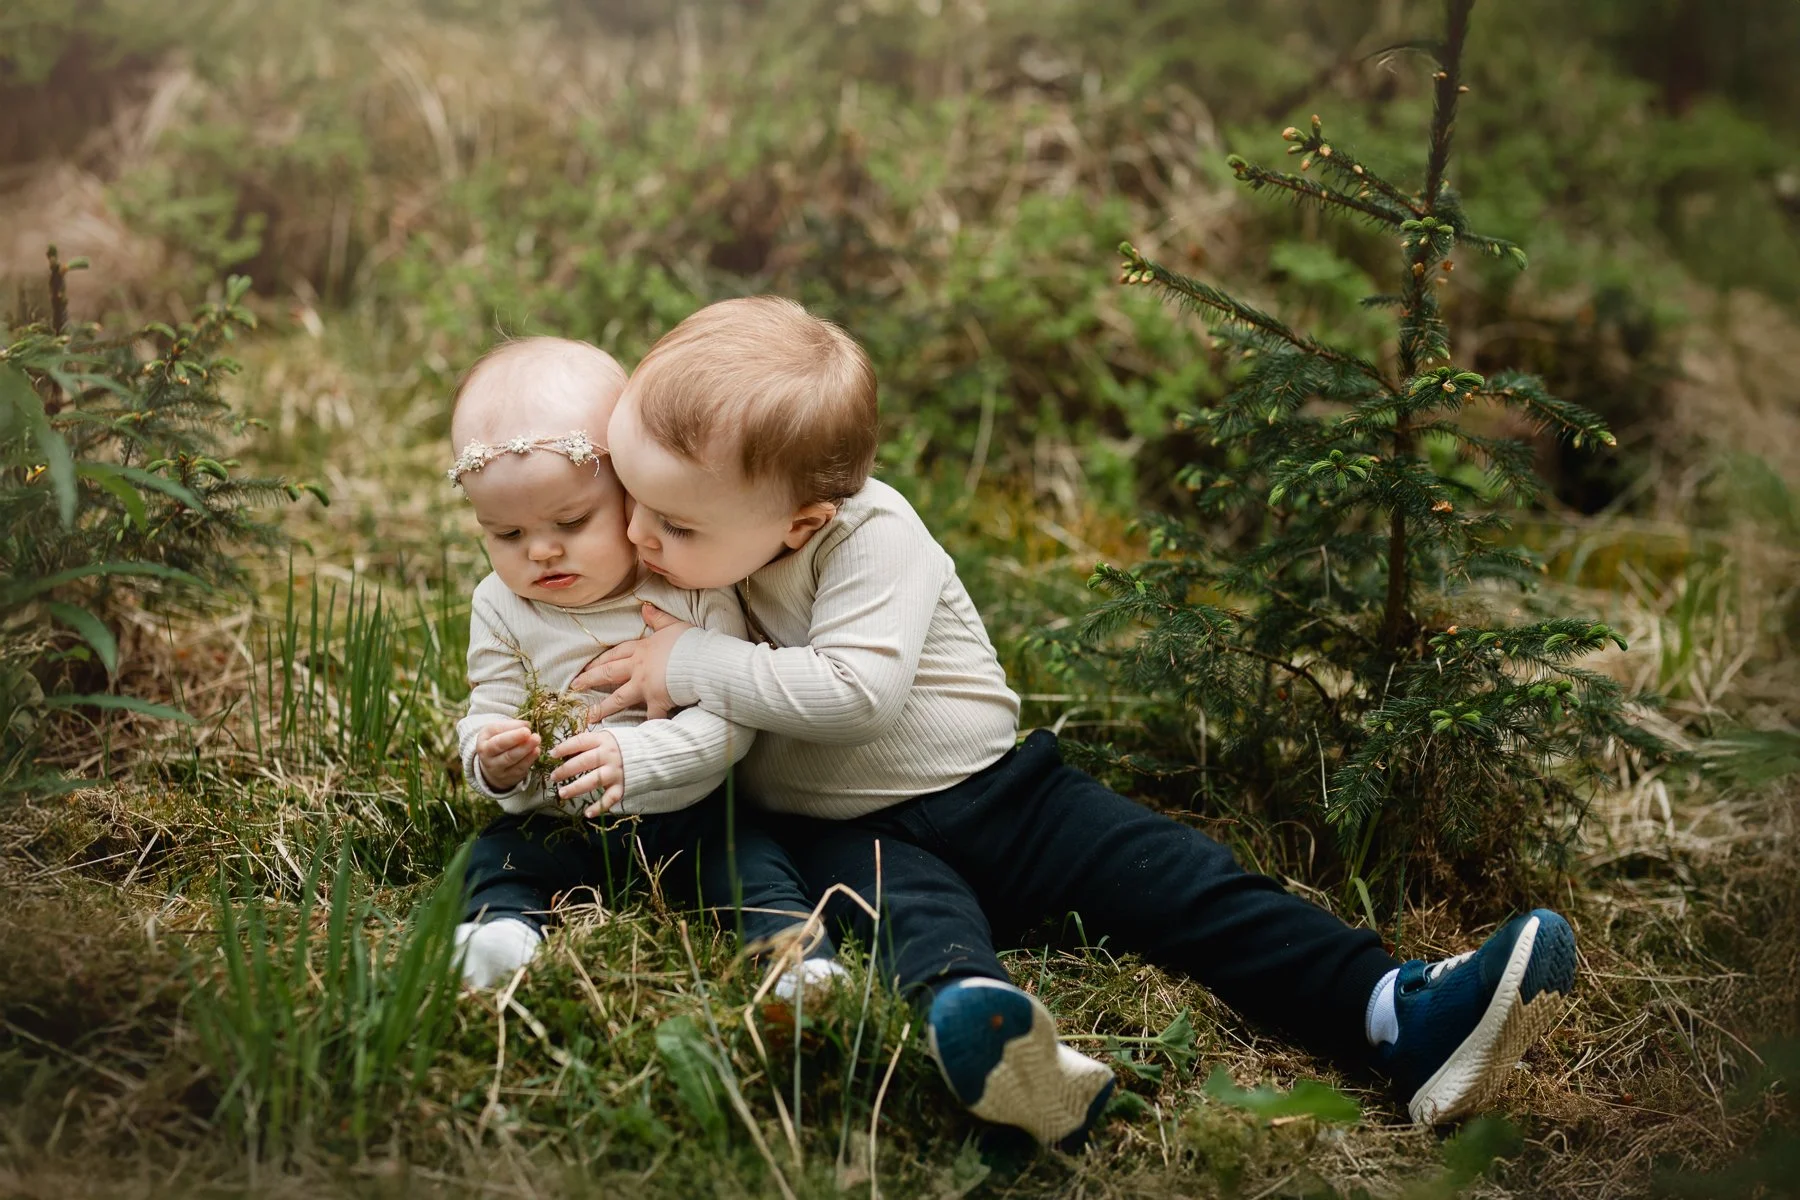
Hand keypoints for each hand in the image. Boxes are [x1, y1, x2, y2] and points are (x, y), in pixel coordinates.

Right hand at [475, 719, 539, 791]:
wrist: (491, 762)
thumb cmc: (496, 740)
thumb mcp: (496, 730)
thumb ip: (510, 726)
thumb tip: (526, 725)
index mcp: (483, 746)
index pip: (498, 743)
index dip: (513, 737)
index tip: (527, 731)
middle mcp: (489, 761)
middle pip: (507, 756)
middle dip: (523, 746)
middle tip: (536, 737)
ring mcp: (499, 772)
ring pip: (515, 764)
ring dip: (528, 753)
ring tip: (537, 743)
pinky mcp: (510, 778)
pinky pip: (520, 770)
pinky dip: (530, 760)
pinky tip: (536, 751)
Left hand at [548, 726, 624, 815]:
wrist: (652, 754)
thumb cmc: (623, 746)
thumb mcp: (607, 737)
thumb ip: (590, 743)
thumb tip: (564, 751)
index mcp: (603, 740)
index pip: (580, 742)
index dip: (564, 748)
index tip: (552, 755)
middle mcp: (609, 755)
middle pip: (583, 762)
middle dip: (566, 770)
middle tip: (553, 777)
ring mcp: (616, 772)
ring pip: (593, 781)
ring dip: (576, 788)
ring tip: (562, 793)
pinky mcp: (623, 786)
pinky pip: (609, 798)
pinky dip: (599, 807)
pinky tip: (587, 814)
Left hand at [571, 603, 693, 720]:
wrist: (701, 659)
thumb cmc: (690, 642)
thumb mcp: (673, 625)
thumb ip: (658, 618)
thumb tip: (645, 608)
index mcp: (642, 650)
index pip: (616, 654)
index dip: (600, 660)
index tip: (586, 666)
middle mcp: (638, 668)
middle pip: (609, 674)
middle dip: (589, 680)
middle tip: (574, 687)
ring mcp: (645, 686)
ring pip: (618, 698)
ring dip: (602, 708)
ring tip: (588, 716)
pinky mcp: (657, 700)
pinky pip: (649, 716)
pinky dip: (644, 726)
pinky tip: (634, 737)